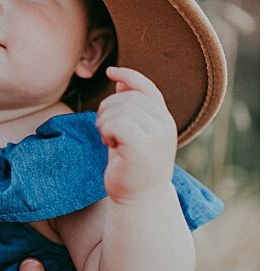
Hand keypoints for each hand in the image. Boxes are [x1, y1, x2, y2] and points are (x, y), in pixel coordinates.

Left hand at [96, 66, 176, 204]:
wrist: (140, 199)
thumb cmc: (132, 166)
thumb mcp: (133, 132)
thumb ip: (130, 108)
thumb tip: (120, 81)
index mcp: (163, 119)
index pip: (147, 88)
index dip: (129, 76)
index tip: (110, 71)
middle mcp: (164, 124)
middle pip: (126, 98)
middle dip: (106, 111)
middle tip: (107, 133)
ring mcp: (157, 136)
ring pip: (119, 110)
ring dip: (105, 123)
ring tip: (110, 141)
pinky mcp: (143, 147)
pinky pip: (117, 124)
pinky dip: (107, 132)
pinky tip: (111, 145)